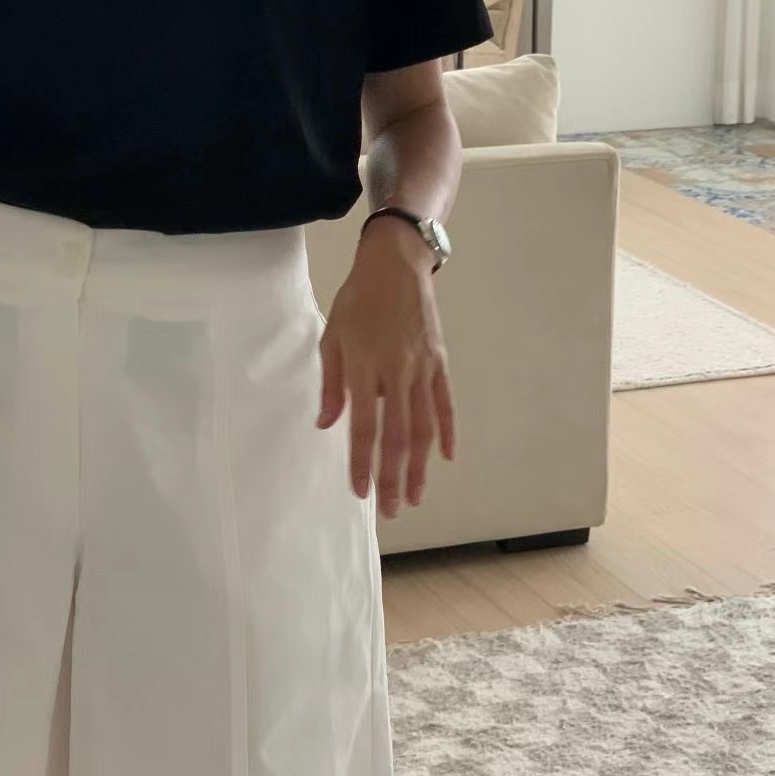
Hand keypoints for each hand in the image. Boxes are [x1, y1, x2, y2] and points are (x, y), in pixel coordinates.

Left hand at [316, 217, 455, 517]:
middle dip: (395, 477)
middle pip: (398, 436)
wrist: (397, 265)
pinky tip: (446, 458)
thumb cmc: (358, 301)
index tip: (361, 491)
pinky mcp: (439, 362)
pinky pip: (444, 403)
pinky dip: (447, 432)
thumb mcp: (333, 337)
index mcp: (365, 368)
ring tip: (416, 496)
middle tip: (392, 510)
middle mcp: (397, 373)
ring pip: (424, 427)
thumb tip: (328, 424)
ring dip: (421, 466)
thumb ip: (332, 383)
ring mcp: (422, 369)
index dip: (363, 462)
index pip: (365, 427)